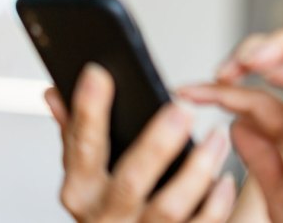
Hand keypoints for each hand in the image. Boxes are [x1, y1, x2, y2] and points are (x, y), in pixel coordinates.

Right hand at [44, 63, 235, 221]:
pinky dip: (216, 204)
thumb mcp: (86, 177)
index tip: (98, 74)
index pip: (81, 148)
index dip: (87, 111)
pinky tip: (225, 180)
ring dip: (197, 169)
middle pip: (131, 181)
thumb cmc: (112, 213)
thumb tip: (56, 93)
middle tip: (182, 110)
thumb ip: (77, 135)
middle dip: (157, 144)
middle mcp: (105, 217)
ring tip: (217, 138)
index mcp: (81, 192)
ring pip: (169, 207)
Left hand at [177, 30, 282, 222]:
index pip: (261, 94)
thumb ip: (261, 157)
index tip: (185, 92)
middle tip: (220, 70)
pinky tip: (269, 74)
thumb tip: (236, 123)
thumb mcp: (279, 192)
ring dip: (278, 46)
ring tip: (244, 61)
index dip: (220, 89)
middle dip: (255, 49)